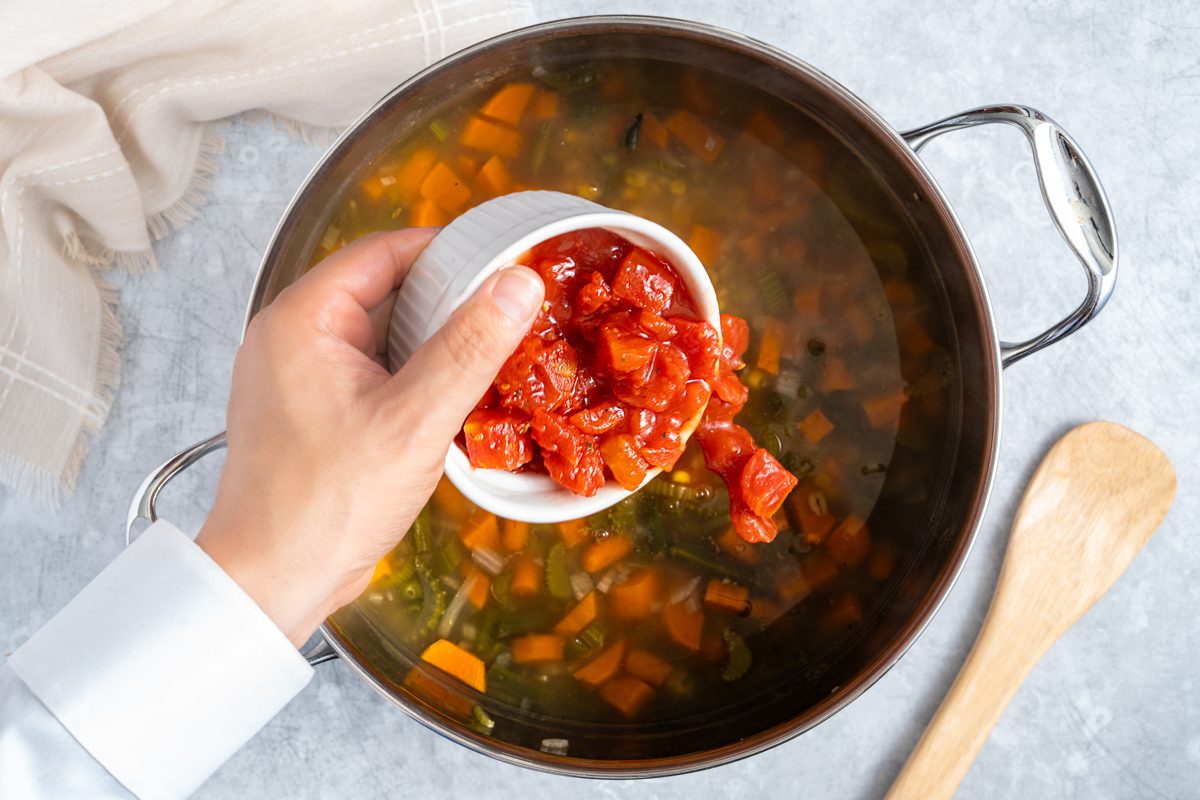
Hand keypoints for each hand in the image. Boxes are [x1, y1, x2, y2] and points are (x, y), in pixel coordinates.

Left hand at [195, 229, 543, 645]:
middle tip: (505, 313)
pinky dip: (412, 377)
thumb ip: (469, 348)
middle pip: (383, 291)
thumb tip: (517, 286)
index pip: (382, 252)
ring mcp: (298, 377)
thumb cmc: (324, 504)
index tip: (500, 260)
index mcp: (301, 320)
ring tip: (489, 353)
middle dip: (446, 301)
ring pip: (380, 336)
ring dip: (432, 343)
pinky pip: (372, 374)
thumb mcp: (414, 420)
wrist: (272, 582)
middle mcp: (291, 338)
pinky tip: (452, 397)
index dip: (447, 250)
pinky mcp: (312, 413)